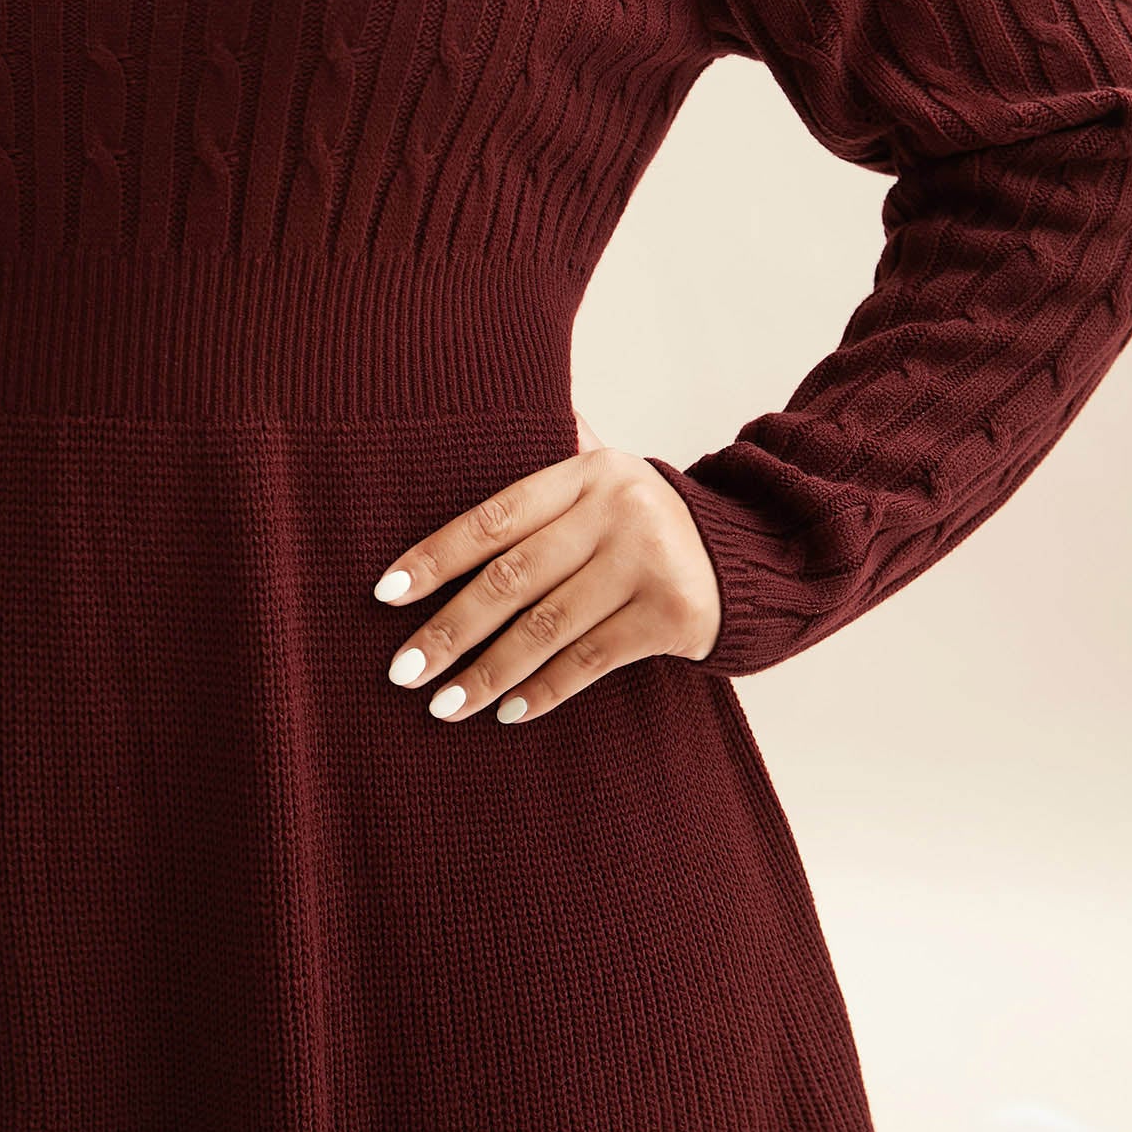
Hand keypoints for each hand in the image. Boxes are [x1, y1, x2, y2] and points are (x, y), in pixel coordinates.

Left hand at [371, 415, 723, 724]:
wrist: (745, 557)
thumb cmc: (642, 521)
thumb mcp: (603, 478)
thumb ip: (547, 463)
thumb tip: (473, 420)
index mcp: (587, 471)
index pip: (495, 516)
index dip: (437, 555)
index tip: (387, 593)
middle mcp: (616, 510)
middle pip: (514, 578)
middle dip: (450, 629)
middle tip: (402, 670)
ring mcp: (647, 561)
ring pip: (547, 626)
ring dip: (488, 672)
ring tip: (442, 704)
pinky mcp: (672, 614)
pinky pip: (591, 659)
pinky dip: (545, 688)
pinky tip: (508, 711)